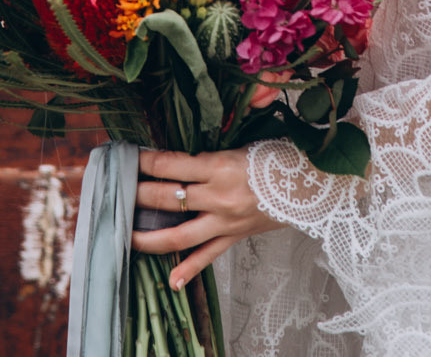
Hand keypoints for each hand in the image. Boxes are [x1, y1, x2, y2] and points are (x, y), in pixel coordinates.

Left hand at [131, 148, 283, 289]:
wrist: (313, 185)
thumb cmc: (277, 158)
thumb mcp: (240, 148)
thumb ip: (209, 157)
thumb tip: (178, 161)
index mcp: (218, 167)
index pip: (171, 165)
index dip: (147, 161)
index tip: (130, 158)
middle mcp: (217, 197)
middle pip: (166, 198)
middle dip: (138, 194)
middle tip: (117, 191)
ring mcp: (224, 222)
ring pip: (178, 235)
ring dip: (149, 238)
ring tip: (126, 237)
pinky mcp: (234, 237)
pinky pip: (208, 255)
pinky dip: (190, 270)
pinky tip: (173, 282)